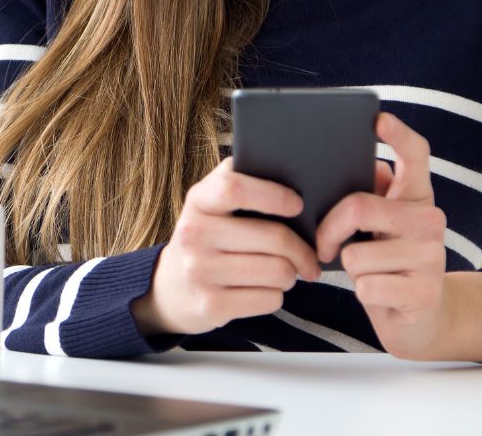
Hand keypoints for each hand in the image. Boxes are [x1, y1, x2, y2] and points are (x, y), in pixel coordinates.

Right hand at [132, 157, 320, 335]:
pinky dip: (277, 294)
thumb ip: (241, 181)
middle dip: (302, 249)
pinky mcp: (210, 305)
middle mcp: (194, 234)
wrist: (171, 288)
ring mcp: (199, 271)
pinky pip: (269, 299)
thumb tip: (292, 177)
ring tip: (286, 271)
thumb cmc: (208, 236)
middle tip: (310, 254)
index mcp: (198, 200)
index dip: (273, 195)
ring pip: (277, 271)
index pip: (235, 189)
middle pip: (272, 236)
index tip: (298, 205)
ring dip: (291, 273)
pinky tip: (266, 289)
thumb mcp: (212, 203)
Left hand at [316, 112, 447, 358]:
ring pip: (356, 254)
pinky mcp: (424, 292)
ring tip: (368, 272)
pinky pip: (366, 286)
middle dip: (328, 230)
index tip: (378, 118)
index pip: (415, 155)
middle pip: (358, 206)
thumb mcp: (381, 225)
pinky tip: (379, 294)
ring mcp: (431, 256)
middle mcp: (430, 220)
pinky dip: (362, 292)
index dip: (397, 134)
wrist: (420, 319)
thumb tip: (354, 166)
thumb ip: (371, 194)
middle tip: (324, 245)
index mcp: (416, 196)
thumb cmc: (387, 261)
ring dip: (350, 269)